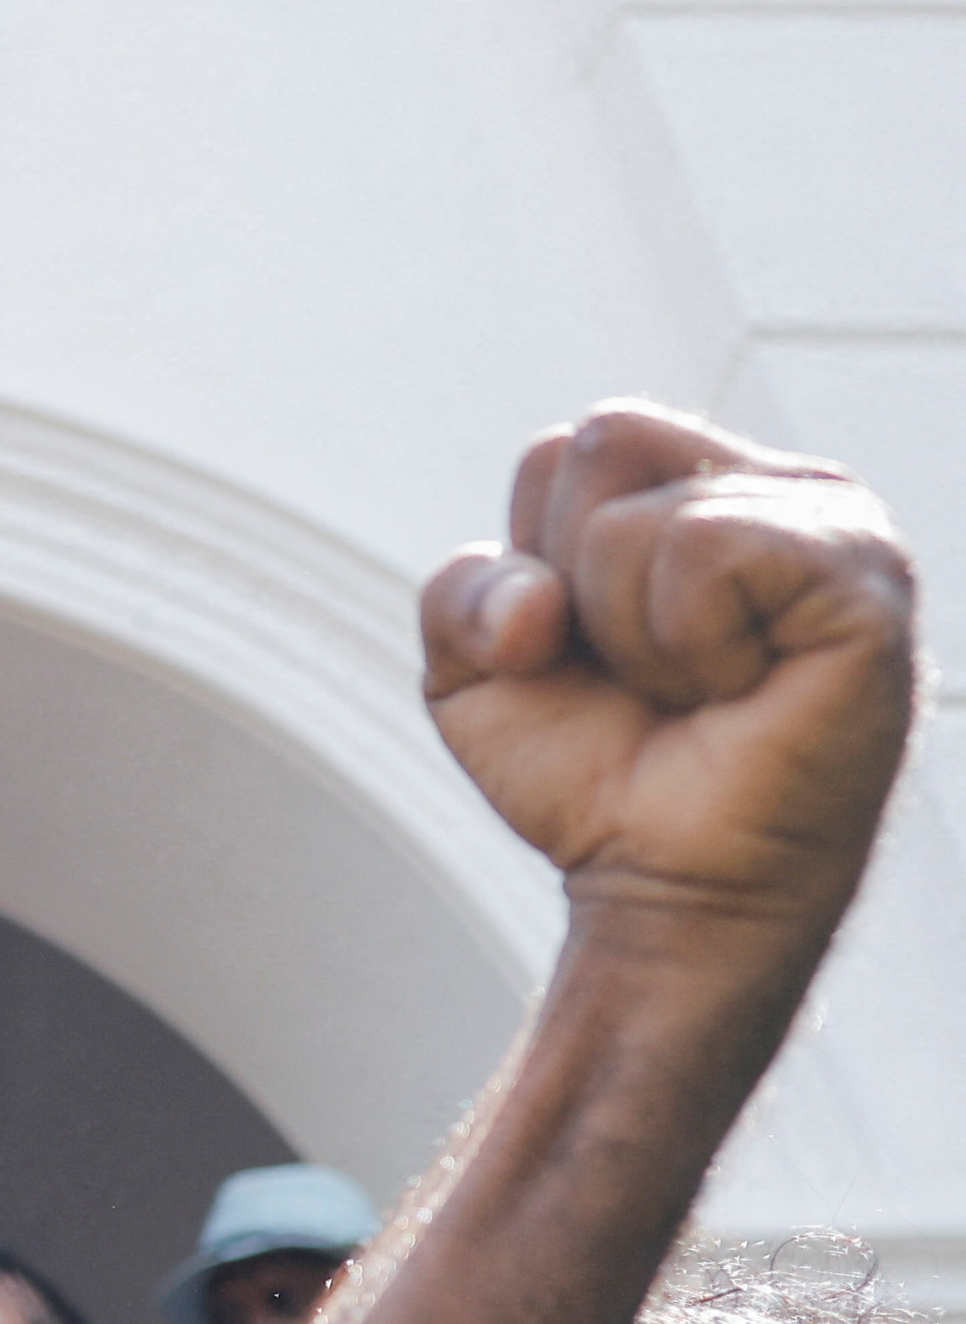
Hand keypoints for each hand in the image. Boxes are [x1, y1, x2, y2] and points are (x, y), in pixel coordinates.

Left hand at [423, 406, 917, 941]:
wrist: (668, 881)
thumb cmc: (600, 771)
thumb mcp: (475, 675)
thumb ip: (459, 596)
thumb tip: (535, 598)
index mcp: (699, 486)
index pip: (564, 450)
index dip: (537, 564)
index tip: (595, 650)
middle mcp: (781, 487)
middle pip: (600, 442)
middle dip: (578, 587)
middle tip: (650, 672)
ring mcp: (837, 526)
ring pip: (639, 512)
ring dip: (630, 632)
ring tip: (699, 687)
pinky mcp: (865, 579)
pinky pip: (706, 550)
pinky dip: (688, 642)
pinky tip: (740, 688)